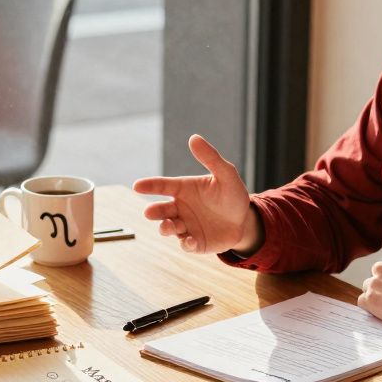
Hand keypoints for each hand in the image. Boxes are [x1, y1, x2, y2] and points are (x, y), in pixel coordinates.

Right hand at [132, 134, 259, 254]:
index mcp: (183, 189)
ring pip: (169, 228)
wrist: (245, 220)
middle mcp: (180, 208)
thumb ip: (210, 158)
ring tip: (169, 226)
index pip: (162, 186)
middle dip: (153, 212)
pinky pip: (185, 244)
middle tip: (149, 212)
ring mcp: (185, 226)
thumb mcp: (225, 174)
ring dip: (166, 227)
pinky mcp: (194, 243)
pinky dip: (185, 243)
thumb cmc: (232, 194)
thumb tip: (194, 137)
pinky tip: (190, 240)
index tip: (136, 185)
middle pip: (160, 210)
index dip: (149, 185)